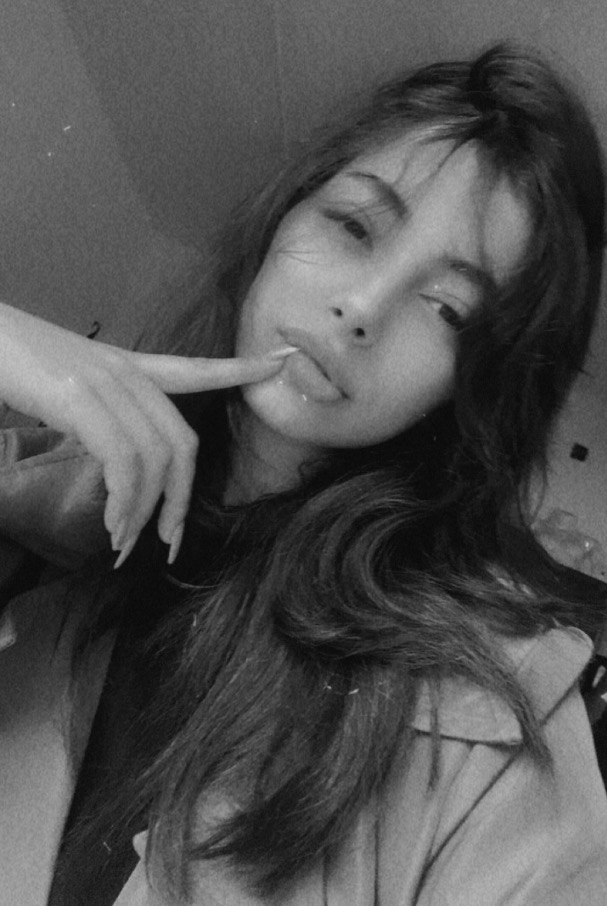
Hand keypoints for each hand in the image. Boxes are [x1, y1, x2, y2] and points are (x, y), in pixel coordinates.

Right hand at [0, 304, 294, 563]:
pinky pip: (124, 460)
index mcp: (125, 367)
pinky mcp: (79, 398)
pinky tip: (112, 523)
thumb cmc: (9, 362)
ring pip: (156, 459)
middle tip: (168, 542)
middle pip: (182, 442)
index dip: (238, 370)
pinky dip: (124, 501)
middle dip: (181, 501)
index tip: (280, 362)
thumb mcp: (63, 386)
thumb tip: (114, 469)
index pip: (194, 368)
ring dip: (145, 513)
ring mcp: (105, 384)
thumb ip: (97, 416)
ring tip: (123, 543)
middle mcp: (125, 372)